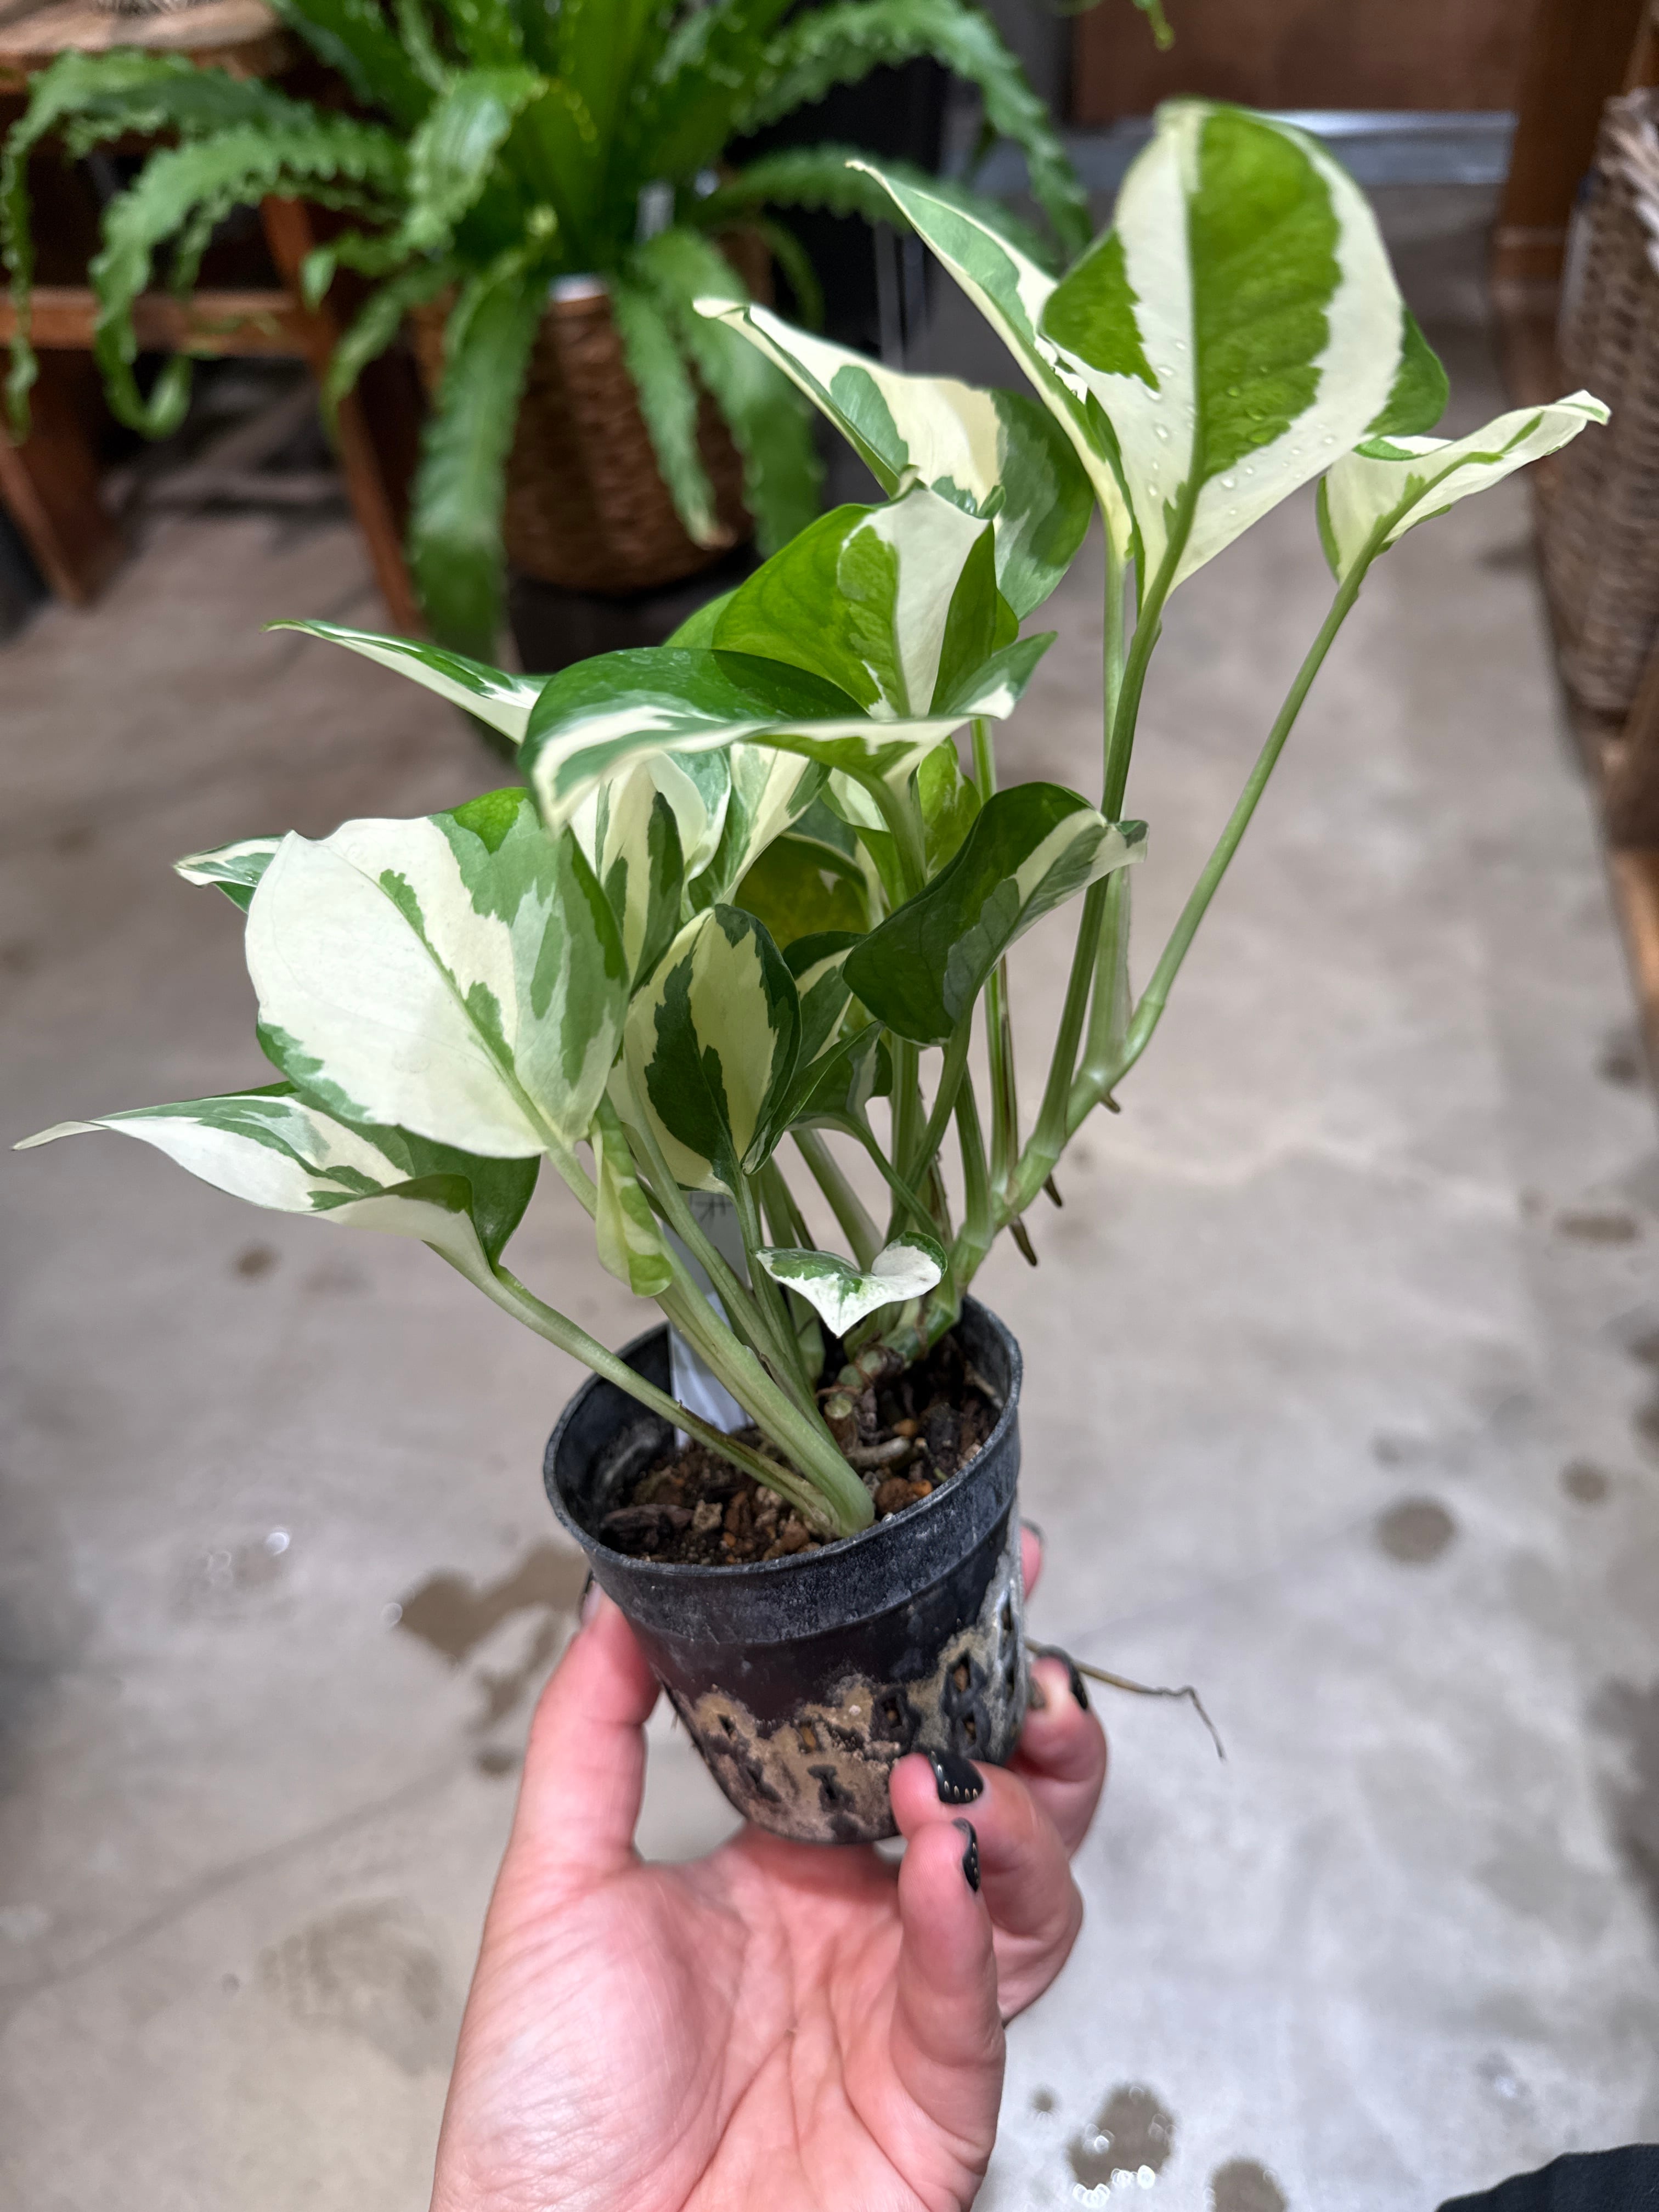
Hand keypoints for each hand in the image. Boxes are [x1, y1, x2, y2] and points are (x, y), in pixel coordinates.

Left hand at [430, 1529, 1106, 2211]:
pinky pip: (974, 2004)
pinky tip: (940, 1868)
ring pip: (1027, 1900)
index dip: (948, 1662)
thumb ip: (589, 1733)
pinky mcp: (929, 2107)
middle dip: (1035, 1732)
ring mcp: (905, 2016)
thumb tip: (610, 1596)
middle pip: (998, 1810)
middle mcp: (863, 1932)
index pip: (898, 1741)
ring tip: (956, 1772)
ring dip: (1014, 1821)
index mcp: (789, 1872)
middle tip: (1033, 1667)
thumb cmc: (543, 2114)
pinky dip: (967, 1927)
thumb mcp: (553, 1888)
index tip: (978, 1568)